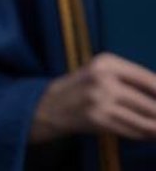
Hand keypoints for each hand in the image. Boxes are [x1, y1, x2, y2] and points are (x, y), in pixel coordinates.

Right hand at [31, 52, 155, 142]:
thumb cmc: (84, 87)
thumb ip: (134, 80)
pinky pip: (132, 131)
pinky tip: (147, 133)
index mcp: (107, 62)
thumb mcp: (103, 72)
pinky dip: (144, 135)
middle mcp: (103, 79)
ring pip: (145, 121)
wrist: (51, 105)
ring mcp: (99, 101)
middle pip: (151, 104)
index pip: (150, 80)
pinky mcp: (97, 120)